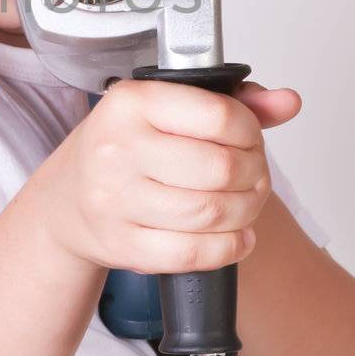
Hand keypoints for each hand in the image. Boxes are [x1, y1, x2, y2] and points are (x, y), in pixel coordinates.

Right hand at [26, 76, 301, 275]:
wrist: (65, 202)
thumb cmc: (123, 149)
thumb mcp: (165, 111)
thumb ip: (232, 103)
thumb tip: (289, 103)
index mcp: (131, 102)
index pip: (219, 115)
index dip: (252, 132)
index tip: (252, 140)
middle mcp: (117, 148)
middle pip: (222, 168)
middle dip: (256, 175)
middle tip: (255, 177)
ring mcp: (115, 200)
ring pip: (212, 212)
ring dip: (247, 211)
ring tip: (247, 204)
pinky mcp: (122, 244)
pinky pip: (194, 252)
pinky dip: (229, 247)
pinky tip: (236, 237)